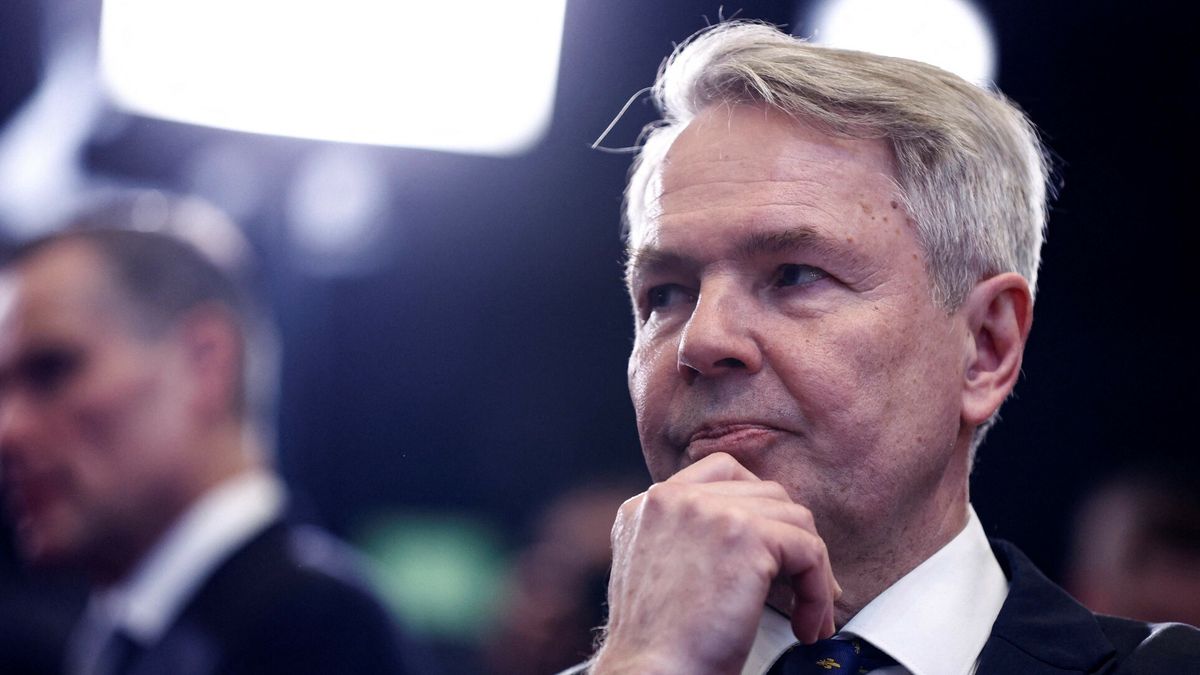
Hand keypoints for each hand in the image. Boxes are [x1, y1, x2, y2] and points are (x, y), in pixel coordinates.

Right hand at [592, 453, 838, 674]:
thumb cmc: (657, 647)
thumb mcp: (655, 573)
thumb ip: (685, 538)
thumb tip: (746, 536)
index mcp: (649, 505)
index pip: (719, 472)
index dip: (757, 506)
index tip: (773, 545)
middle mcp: (675, 498)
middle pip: (764, 493)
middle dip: (791, 541)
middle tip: (801, 584)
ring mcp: (710, 511)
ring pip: (793, 519)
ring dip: (811, 570)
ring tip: (807, 612)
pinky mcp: (746, 536)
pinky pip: (809, 551)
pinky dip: (819, 591)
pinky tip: (808, 623)